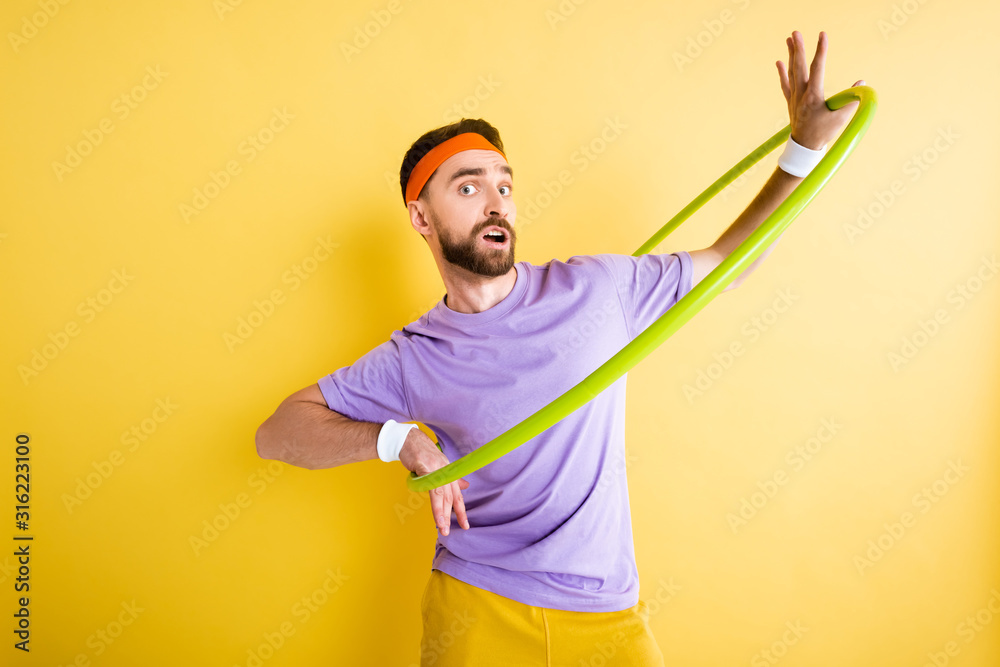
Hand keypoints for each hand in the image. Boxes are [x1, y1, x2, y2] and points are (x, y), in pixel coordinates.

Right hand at [398, 427, 469, 536]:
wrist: (407, 439)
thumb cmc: (419, 453)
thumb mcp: (436, 466)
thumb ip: (449, 478)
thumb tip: (465, 486)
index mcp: (449, 471)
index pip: (457, 494)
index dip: (461, 510)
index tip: (465, 524)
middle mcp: (446, 470)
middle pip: (451, 497)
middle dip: (452, 516)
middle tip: (449, 532)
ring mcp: (437, 469)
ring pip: (442, 496)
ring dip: (443, 514)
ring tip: (443, 528)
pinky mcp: (426, 469)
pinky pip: (433, 490)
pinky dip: (435, 505)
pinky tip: (436, 515)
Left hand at [776, 30, 864, 149]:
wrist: (804, 147)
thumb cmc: (824, 133)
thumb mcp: (841, 118)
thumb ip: (852, 100)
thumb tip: (862, 82)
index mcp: (813, 96)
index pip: (818, 68)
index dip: (821, 50)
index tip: (823, 35)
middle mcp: (801, 94)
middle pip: (800, 67)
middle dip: (799, 48)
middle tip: (796, 32)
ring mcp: (794, 97)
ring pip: (791, 72)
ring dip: (791, 55)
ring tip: (789, 39)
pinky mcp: (791, 102)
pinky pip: (785, 84)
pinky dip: (782, 72)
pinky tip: (779, 61)